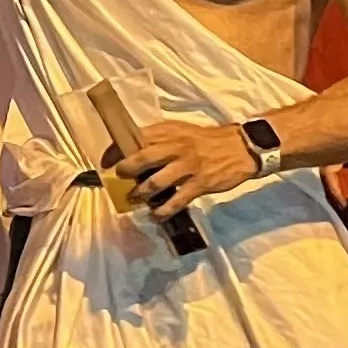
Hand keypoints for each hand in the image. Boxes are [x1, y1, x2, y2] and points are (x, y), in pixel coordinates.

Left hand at [112, 118, 258, 221]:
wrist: (241, 148)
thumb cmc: (204, 141)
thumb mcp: (179, 132)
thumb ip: (157, 139)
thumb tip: (130, 151)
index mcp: (168, 132)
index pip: (135, 139)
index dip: (116, 151)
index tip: (106, 162)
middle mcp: (175, 148)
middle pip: (141, 159)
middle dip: (125, 171)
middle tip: (119, 180)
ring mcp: (187, 167)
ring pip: (155, 182)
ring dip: (140, 194)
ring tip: (134, 199)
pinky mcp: (199, 184)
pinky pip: (176, 201)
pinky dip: (162, 211)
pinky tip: (155, 215)